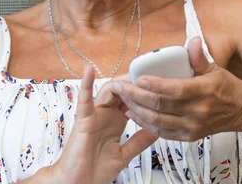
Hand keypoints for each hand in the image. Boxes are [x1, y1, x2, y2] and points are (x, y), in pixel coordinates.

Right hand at [47, 66, 156, 183]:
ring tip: (132, 74)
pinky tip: (89, 71)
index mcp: (116, 122)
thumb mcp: (124, 155)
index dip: (144, 91)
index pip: (131, 100)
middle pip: (121, 91)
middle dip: (135, 82)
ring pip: (107, 91)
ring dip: (120, 82)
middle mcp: (105, 115)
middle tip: (150, 73)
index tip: (158, 84)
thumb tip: (156, 130)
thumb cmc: (95, 171)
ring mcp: (94, 116)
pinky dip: (86, 84)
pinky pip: (84, 100)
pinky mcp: (83, 120)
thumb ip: (138, 142)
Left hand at [108, 37, 241, 140]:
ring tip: (122, 99)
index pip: (175, 89)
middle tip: (119, 87)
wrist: (241, 111)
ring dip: (136, 110)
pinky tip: (133, 113)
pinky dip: (145, 123)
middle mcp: (196, 112)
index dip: (154, 85)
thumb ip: (198, 57)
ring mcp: (191, 127)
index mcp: (203, 92)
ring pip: (157, 121)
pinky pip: (162, 133)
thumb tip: (193, 40)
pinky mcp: (188, 136)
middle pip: (160, 106)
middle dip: (135, 96)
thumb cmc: (225, 88)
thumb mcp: (214, 69)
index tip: (137, 78)